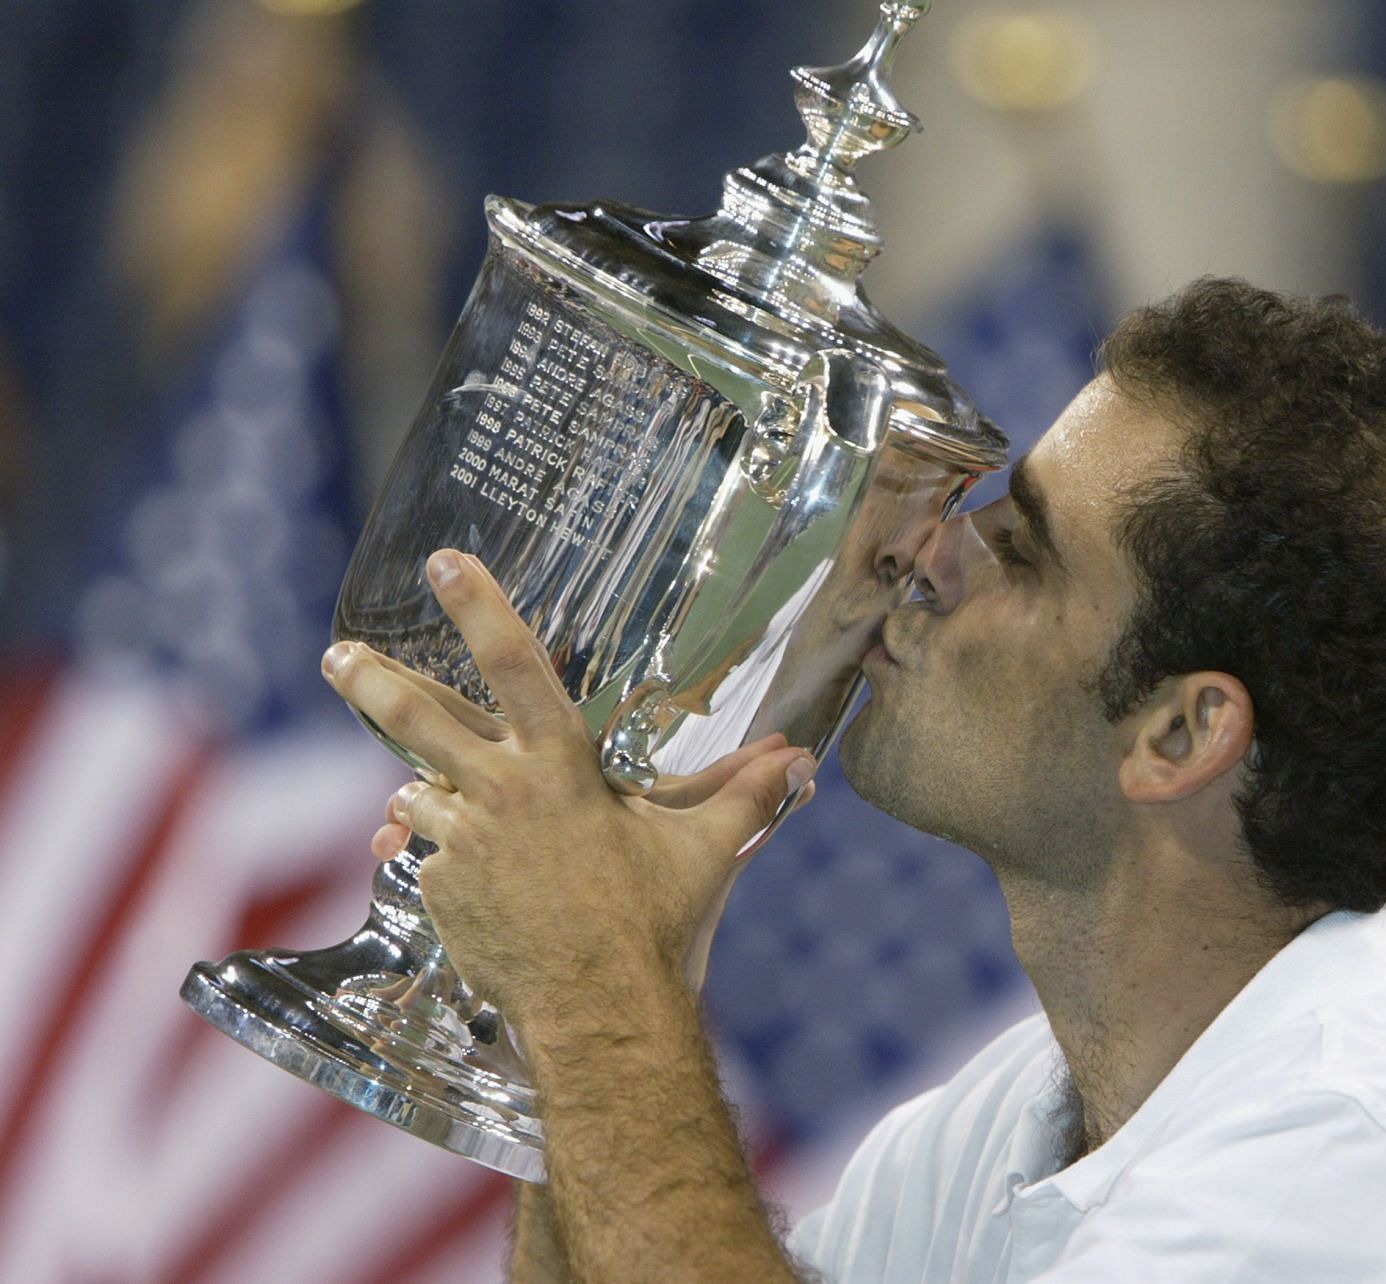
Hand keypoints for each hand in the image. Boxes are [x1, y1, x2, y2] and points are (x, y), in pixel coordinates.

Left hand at [321, 548, 815, 1029]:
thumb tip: (802, 761)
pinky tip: (464, 879)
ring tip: (427, 805)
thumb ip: (748, 794)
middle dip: (370, 679)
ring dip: (421, 797)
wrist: (601, 1009)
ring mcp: (462, 845)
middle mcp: (501, 793)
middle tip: (337, 654)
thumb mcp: (708, 848)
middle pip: (416, 719)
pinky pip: (426, 860)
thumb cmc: (658, 921)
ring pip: (417, 797)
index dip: (480, 605)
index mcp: (562, 767)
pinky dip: (440, 860)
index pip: (515, 664)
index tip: (445, 562)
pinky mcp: (441, 892)